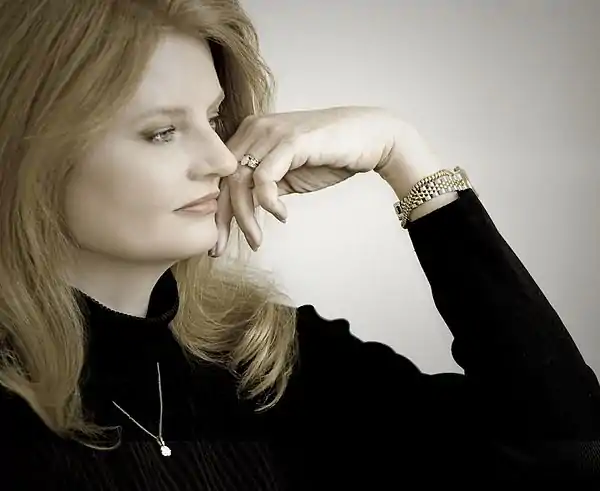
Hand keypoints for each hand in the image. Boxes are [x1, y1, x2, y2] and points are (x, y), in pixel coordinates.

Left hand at [211, 106, 416, 255]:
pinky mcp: (291, 140)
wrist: (370, 138)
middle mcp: (256, 128)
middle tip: (221, 248)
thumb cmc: (331, 156)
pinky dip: (267, 202)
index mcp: (251, 134)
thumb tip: (246, 210)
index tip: (218, 240)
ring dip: (246, 217)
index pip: (222, 175)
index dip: (217, 210)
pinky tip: (281, 215)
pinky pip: (264, 177)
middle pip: (224, 179)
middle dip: (221, 219)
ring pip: (241, 181)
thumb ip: (267, 187)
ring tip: (257, 240)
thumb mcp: (290, 176)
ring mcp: (272, 132)